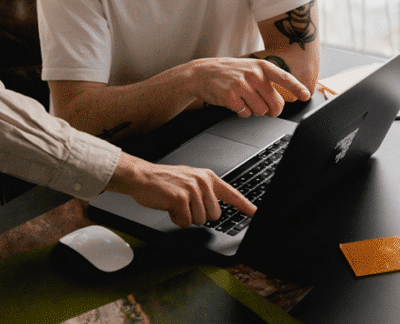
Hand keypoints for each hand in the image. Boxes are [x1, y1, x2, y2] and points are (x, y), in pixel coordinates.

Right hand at [105, 153, 256, 227]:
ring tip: (175, 203)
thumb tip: (215, 208)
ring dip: (185, 217)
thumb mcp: (190, 181)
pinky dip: (176, 219)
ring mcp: (192, 189)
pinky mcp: (180, 198)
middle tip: (184, 204)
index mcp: (208, 177)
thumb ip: (205, 191)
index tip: (257, 215)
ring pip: (200, 220)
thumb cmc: (164, 181)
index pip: (233, 195)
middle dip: (198, 215)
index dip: (246, 207)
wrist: (142, 176)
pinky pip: (185, 222)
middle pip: (214, 215)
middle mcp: (203, 182)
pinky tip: (169, 207)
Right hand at [184, 58, 310, 117]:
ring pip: (261, 111)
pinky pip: (245, 114)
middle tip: (268, 110)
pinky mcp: (231, 97)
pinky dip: (242, 112)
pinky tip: (234, 103)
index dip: (297, 88)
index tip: (306, 95)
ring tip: (245, 101)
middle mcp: (254, 75)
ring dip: (255, 111)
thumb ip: (265, 80)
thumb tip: (281, 99)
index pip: (284, 78)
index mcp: (261, 66)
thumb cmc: (228, 72)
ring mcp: (242, 86)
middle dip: (273, 111)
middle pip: (276, 103)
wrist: (202, 73)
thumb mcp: (249, 68)